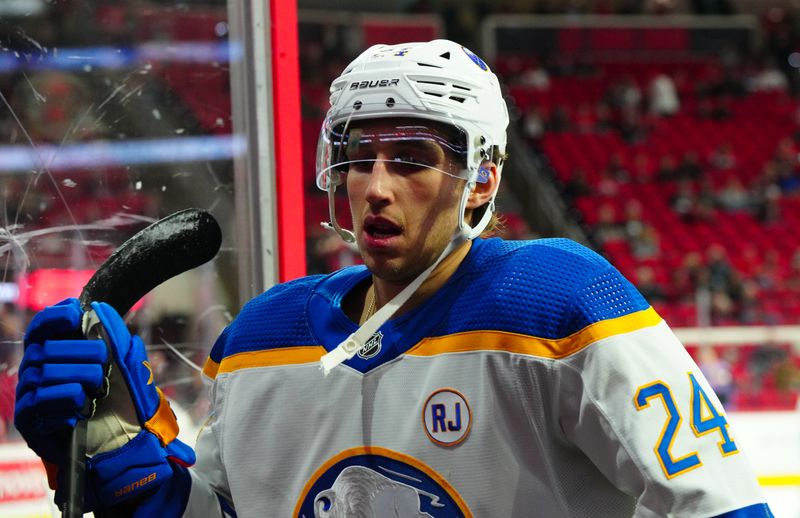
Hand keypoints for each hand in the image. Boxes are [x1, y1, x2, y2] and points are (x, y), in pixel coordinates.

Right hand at [14, 298, 194, 510]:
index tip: (75, 316)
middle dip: (81, 355)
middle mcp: (37, 371)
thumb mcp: (125, 364)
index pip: (42, 327)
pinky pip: (39, 402)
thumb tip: (100, 311)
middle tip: (101, 370)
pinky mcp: (29, 422)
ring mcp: (30, 396)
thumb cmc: (122, 401)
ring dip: (78, 381)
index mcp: (57, 354)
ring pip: (44, 373)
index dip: (54, 318)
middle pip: (45, 349)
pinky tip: (79, 411)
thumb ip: (114, 337)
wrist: (124, 443)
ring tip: (94, 393)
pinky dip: (66, 402)